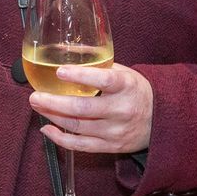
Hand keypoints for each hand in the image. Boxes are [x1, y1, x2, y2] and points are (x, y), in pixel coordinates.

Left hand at [29, 63, 153, 154]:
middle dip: (54, 102)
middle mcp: (122, 109)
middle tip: (35, 96)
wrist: (161, 120)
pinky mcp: (111, 146)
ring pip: (78, 127)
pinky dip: (60, 138)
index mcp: (127, 86)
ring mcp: (115, 130)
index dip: (81, 76)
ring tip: (38, 106)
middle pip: (83, 108)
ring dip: (53, 116)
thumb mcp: (123, 72)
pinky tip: (47, 128)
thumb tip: (67, 49)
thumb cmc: (136, 91)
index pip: (104, 80)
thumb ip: (97, 63)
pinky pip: (81, 146)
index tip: (60, 71)